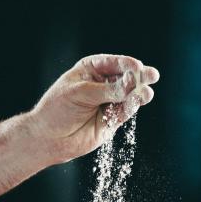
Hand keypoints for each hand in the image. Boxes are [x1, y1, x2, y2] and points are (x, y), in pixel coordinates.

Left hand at [26, 53, 159, 164]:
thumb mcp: (80, 94)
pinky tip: (137, 102)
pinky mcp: (112, 119)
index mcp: (91, 69)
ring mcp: (109, 101)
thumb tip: (132, 83)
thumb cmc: (57, 110)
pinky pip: (126, 111)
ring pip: (129, 95)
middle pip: (126, 77)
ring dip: (138, 93)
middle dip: (138, 77)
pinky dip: (132, 107)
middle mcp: (102, 83)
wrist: (48, 138)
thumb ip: (107, 90)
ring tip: (146, 93)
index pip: (112, 63)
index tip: (136, 66)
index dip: (125, 64)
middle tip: (151, 75)